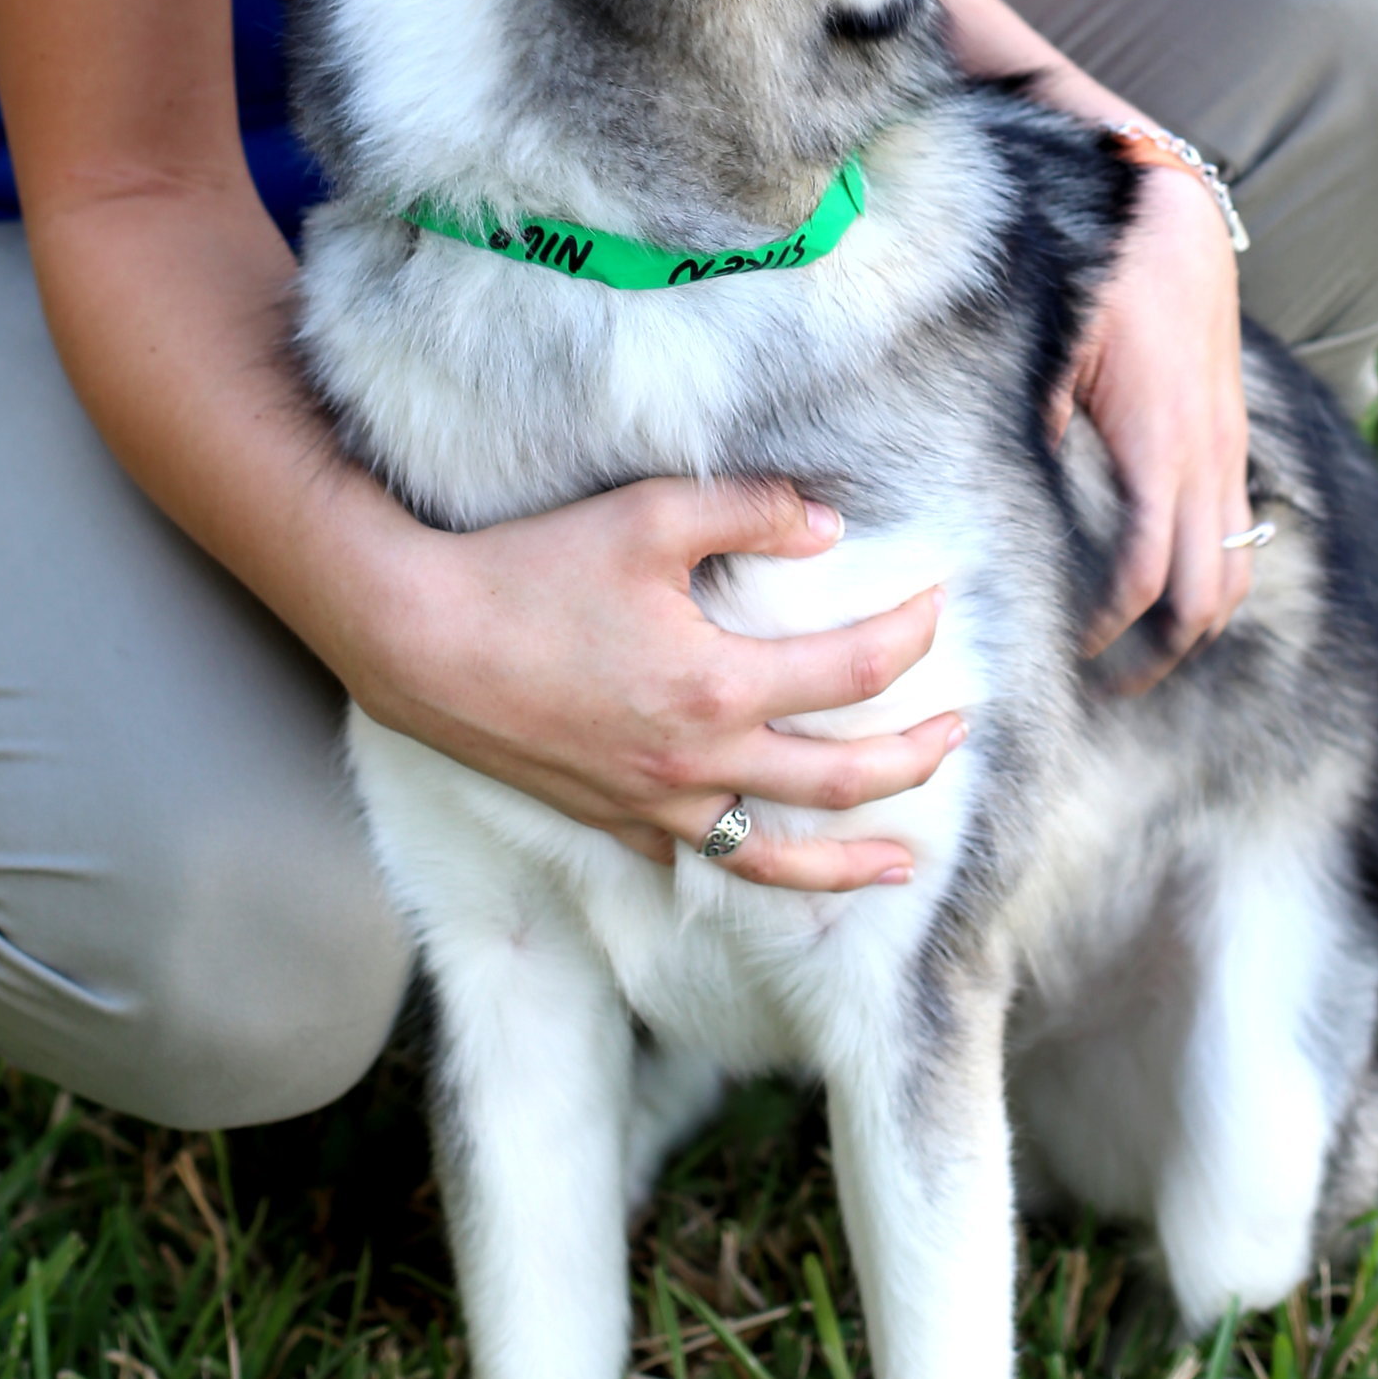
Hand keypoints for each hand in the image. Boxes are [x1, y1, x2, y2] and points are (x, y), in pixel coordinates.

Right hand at [350, 476, 964, 892]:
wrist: (418, 637)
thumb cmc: (530, 568)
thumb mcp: (648, 514)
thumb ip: (750, 509)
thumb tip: (830, 526)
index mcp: (720, 687)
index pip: (856, 671)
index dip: (913, 636)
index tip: (940, 605)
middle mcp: (698, 764)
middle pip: (840, 781)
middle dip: (912, 760)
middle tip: (959, 737)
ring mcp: (652, 806)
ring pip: (774, 857)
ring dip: (849, 865)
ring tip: (903, 868)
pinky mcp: (608, 819)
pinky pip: (692, 859)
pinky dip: (739, 863)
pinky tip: (760, 857)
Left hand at [1056, 167, 1252, 688]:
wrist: (1172, 219)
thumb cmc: (1101, 277)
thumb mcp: (1051, 345)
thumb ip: (1028, 423)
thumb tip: (989, 498)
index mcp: (1159, 442)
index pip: (1143, 573)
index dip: (1103, 628)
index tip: (1060, 650)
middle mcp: (1208, 457)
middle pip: (1206, 596)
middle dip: (1159, 654)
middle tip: (1100, 684)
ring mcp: (1229, 451)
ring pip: (1236, 573)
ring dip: (1195, 625)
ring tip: (1137, 657)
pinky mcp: (1232, 439)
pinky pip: (1239, 532)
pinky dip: (1211, 577)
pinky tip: (1165, 590)